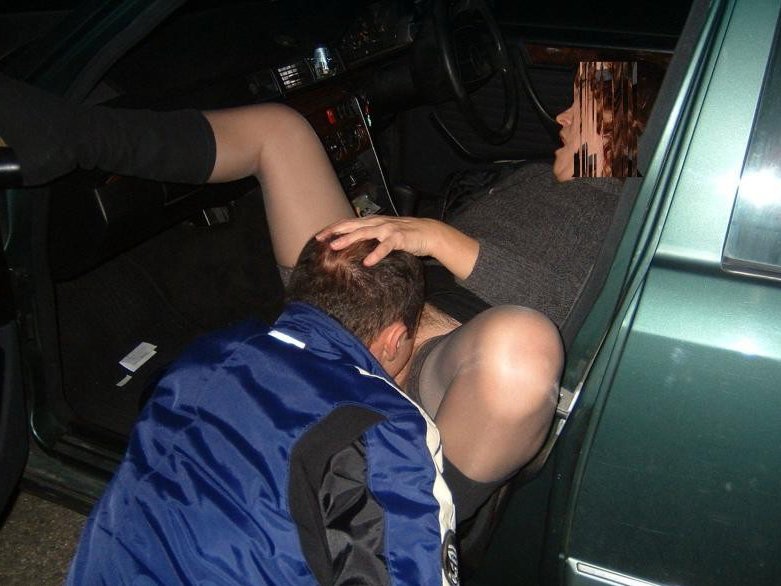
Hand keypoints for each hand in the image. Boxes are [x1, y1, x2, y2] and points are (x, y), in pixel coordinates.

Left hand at [316, 215, 478, 279]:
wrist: (428, 232)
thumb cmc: (405, 235)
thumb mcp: (384, 233)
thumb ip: (370, 236)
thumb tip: (353, 244)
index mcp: (373, 222)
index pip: (349, 223)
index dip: (334, 228)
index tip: (319, 236)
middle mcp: (378, 223)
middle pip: (352, 225)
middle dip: (335, 231)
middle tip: (320, 240)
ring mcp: (388, 229)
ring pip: (365, 233)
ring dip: (349, 239)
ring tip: (336, 247)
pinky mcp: (399, 238)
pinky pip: (385, 247)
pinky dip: (376, 254)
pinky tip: (367, 262)